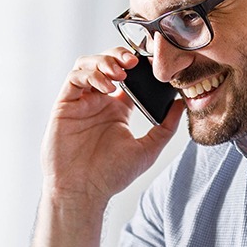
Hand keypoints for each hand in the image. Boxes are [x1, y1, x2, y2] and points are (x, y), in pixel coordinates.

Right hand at [41, 47, 184, 207]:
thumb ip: (166, 127)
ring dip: (104, 61)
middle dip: (120, 56)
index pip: (128, 76)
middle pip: (106, 63)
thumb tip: (182, 103)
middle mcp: (98, 102)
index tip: (152, 62)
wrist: (83, 191)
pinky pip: (74, 78)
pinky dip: (91, 75)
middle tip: (134, 61)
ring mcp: (80, 102)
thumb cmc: (110, 176)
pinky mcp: (65, 105)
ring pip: (88, 65)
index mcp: (117, 109)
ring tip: (120, 71)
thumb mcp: (147, 150)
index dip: (138, 65)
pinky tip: (106, 87)